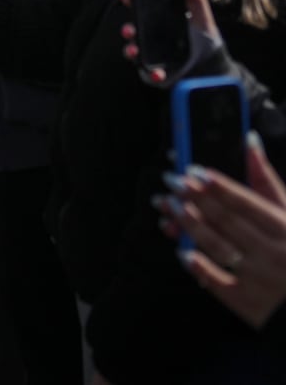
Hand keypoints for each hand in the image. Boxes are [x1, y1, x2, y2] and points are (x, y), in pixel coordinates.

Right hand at [119, 0, 222, 86]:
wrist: (211, 69)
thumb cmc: (206, 42)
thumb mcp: (203, 20)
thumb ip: (196, 0)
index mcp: (161, 21)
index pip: (141, 10)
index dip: (133, 3)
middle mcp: (152, 37)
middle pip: (132, 30)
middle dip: (127, 29)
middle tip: (130, 30)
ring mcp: (150, 54)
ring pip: (132, 50)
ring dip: (130, 50)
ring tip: (135, 51)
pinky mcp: (153, 71)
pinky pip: (147, 72)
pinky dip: (151, 73)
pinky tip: (158, 73)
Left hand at [159, 134, 285, 329]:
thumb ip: (266, 180)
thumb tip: (248, 139)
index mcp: (285, 228)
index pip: (245, 202)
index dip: (216, 185)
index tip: (191, 170)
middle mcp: (274, 253)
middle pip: (226, 221)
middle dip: (194, 198)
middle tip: (171, 181)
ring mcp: (261, 280)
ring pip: (217, 247)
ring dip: (188, 224)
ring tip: (168, 206)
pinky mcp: (249, 304)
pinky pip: (217, 284)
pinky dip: (198, 266)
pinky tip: (182, 251)